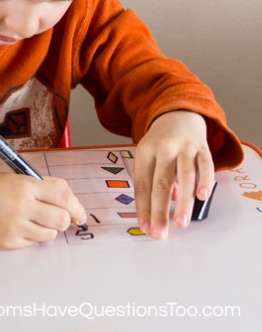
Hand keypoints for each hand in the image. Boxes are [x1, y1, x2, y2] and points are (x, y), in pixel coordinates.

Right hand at [0, 168, 86, 248]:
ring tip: (35, 220)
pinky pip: (31, 244)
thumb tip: (71, 204)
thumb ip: (45, 187)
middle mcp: (21, 206)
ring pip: (49, 235)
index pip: (63, 196)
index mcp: (26, 185)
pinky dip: (31, 236)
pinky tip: (20, 226)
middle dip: (64, 220)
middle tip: (59, 217)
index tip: (79, 214)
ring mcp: (13, 226)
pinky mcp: (5, 242)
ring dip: (48, 229)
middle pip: (61, 219)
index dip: (76, 207)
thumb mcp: (19, 177)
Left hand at [134, 110, 214, 238]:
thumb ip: (153, 181)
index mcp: (145, 151)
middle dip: (160, 210)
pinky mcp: (202, 147)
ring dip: (182, 201)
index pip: (142, 183)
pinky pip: (206, 165)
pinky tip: (202, 197)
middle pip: (160, 181)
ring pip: (184, 176)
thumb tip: (161, 208)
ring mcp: (184, 147)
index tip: (145, 227)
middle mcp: (164, 148)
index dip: (143, 207)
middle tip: (160, 232)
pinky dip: (204, 181)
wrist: (178, 115)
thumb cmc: (161, 143)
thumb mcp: (149, 156)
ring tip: (181, 222)